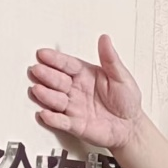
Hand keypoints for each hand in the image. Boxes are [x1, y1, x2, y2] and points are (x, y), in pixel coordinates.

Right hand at [28, 34, 144, 149]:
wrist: (131, 127)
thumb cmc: (127, 102)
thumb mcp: (121, 76)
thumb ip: (110, 59)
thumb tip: (105, 39)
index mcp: (86, 75)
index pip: (67, 65)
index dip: (55, 60)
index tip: (43, 54)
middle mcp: (77, 90)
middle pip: (58, 81)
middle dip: (46, 75)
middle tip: (36, 70)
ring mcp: (74, 107)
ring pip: (56, 100)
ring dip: (46, 95)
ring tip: (38, 90)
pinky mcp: (75, 125)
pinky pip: (61, 121)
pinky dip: (53, 119)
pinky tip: (45, 114)